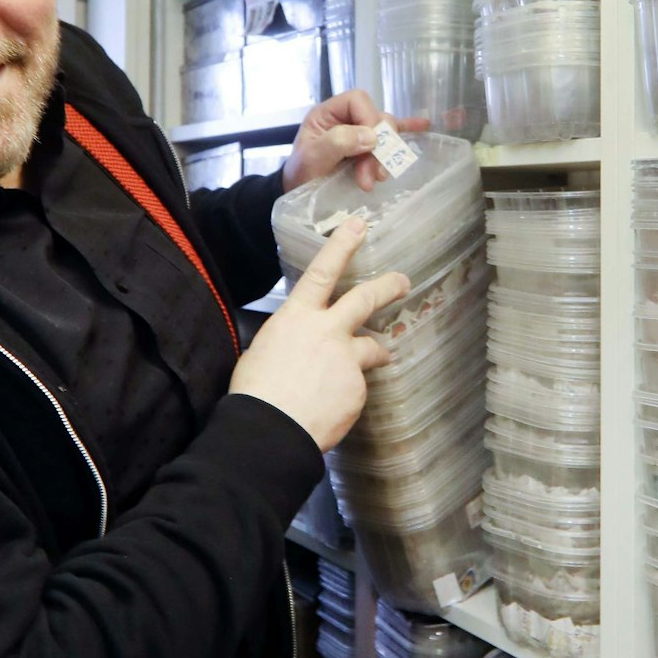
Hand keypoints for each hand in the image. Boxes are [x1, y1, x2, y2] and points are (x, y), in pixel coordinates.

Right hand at [229, 220, 410, 450]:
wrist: (269, 432)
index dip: (341, 247)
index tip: (358, 226)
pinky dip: (348, 394)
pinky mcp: (357, 389)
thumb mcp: (263, 352)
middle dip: (388, 287)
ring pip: (371, 349)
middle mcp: (327, 332)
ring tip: (381, 357)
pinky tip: (331, 407)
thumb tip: (299, 348)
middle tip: (402, 282)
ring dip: (376, 352)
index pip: (322, 273)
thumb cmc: (255, 392)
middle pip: (365, 300)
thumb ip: (291, 341)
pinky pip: (358, 387)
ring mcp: (346, 360)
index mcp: (296, 318)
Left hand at [282, 89, 430, 192]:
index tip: (370, 146)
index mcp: (328, 113)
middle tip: (370, 177)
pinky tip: (424, 126)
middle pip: (376, 119)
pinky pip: (391, 136)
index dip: (369, 119)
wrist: (298, 196)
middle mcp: (347, 119)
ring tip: (377, 179)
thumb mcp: (312, 158)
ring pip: (386, 133)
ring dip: (386, 155)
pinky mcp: (369, 148)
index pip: (358, 101)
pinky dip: (407, 131)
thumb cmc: (300, 176)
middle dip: (378, 147)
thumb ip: (337, 142)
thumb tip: (371, 136)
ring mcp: (360, 133)